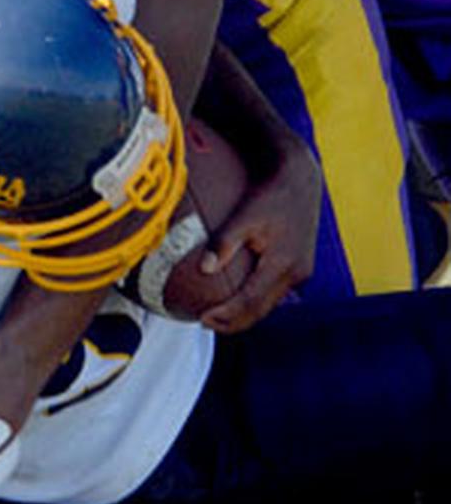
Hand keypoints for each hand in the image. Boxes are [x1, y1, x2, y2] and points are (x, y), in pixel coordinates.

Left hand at [199, 135, 321, 332]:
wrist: (298, 179)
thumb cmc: (269, 195)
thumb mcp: (245, 215)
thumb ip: (225, 242)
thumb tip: (204, 268)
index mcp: (285, 264)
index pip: (252, 302)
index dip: (227, 315)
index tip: (202, 319)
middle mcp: (297, 273)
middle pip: (261, 310)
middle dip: (233, 322)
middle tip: (204, 323)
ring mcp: (301, 272)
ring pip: (269, 303)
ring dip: (243, 313)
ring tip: (215, 316)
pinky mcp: (300, 267)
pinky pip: (273, 292)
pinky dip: (253, 299)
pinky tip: (233, 296)